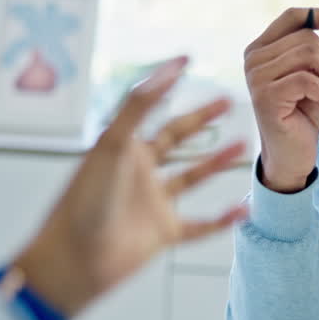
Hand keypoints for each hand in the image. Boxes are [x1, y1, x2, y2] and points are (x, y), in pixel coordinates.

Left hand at [14, 57, 248, 317]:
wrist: (74, 260)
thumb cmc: (85, 201)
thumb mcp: (113, 144)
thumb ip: (139, 105)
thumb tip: (169, 68)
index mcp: (122, 148)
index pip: (152, 109)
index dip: (168, 85)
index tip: (188, 60)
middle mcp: (139, 173)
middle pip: (176, 139)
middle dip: (201, 120)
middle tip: (229, 101)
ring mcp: (153, 203)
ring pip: (192, 178)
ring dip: (217, 162)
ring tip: (244, 145)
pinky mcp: (163, 233)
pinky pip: (200, 225)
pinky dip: (222, 218)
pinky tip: (244, 208)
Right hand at [244, 7, 318, 192]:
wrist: (291, 155)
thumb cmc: (302, 115)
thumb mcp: (318, 77)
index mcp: (263, 47)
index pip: (293, 16)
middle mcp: (254, 58)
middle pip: (306, 38)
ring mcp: (256, 77)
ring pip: (307, 55)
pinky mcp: (265, 97)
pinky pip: (305, 79)